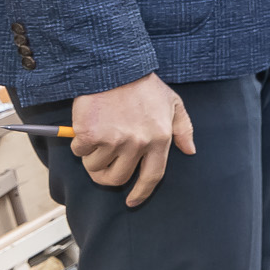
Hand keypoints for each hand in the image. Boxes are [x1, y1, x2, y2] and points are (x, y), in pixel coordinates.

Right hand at [71, 74, 194, 207]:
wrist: (115, 67)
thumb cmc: (144, 86)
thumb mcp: (173, 103)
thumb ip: (183, 128)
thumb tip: (190, 150)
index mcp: (160, 138)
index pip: (152, 177)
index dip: (141, 193)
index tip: (132, 202)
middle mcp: (138, 143)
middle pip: (118, 178)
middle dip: (108, 176)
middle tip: (104, 165)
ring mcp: (114, 140)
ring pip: (95, 167)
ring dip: (93, 157)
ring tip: (99, 136)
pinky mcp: (91, 135)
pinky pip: (80, 153)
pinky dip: (79, 145)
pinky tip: (87, 128)